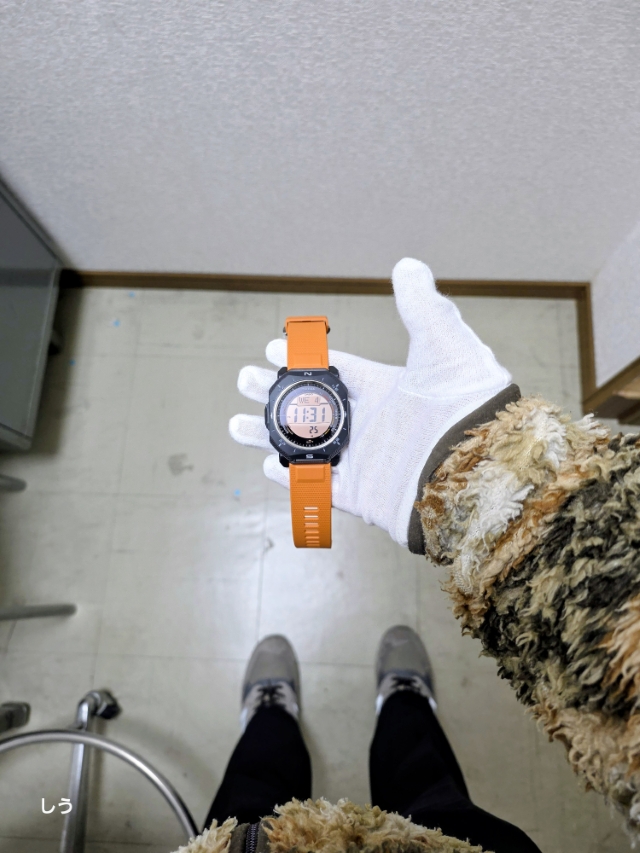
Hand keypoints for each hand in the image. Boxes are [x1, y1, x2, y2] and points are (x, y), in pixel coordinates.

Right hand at [229, 257, 511, 545]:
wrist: (481, 467)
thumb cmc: (469, 403)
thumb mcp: (445, 345)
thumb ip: (423, 307)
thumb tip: (408, 264)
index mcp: (385, 388)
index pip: (335, 369)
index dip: (302, 358)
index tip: (271, 347)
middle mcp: (371, 424)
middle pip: (310, 406)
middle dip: (274, 392)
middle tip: (244, 380)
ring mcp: (364, 461)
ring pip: (304, 447)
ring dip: (268, 436)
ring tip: (236, 424)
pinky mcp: (361, 496)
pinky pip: (317, 487)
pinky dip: (290, 478)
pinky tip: (267, 466)